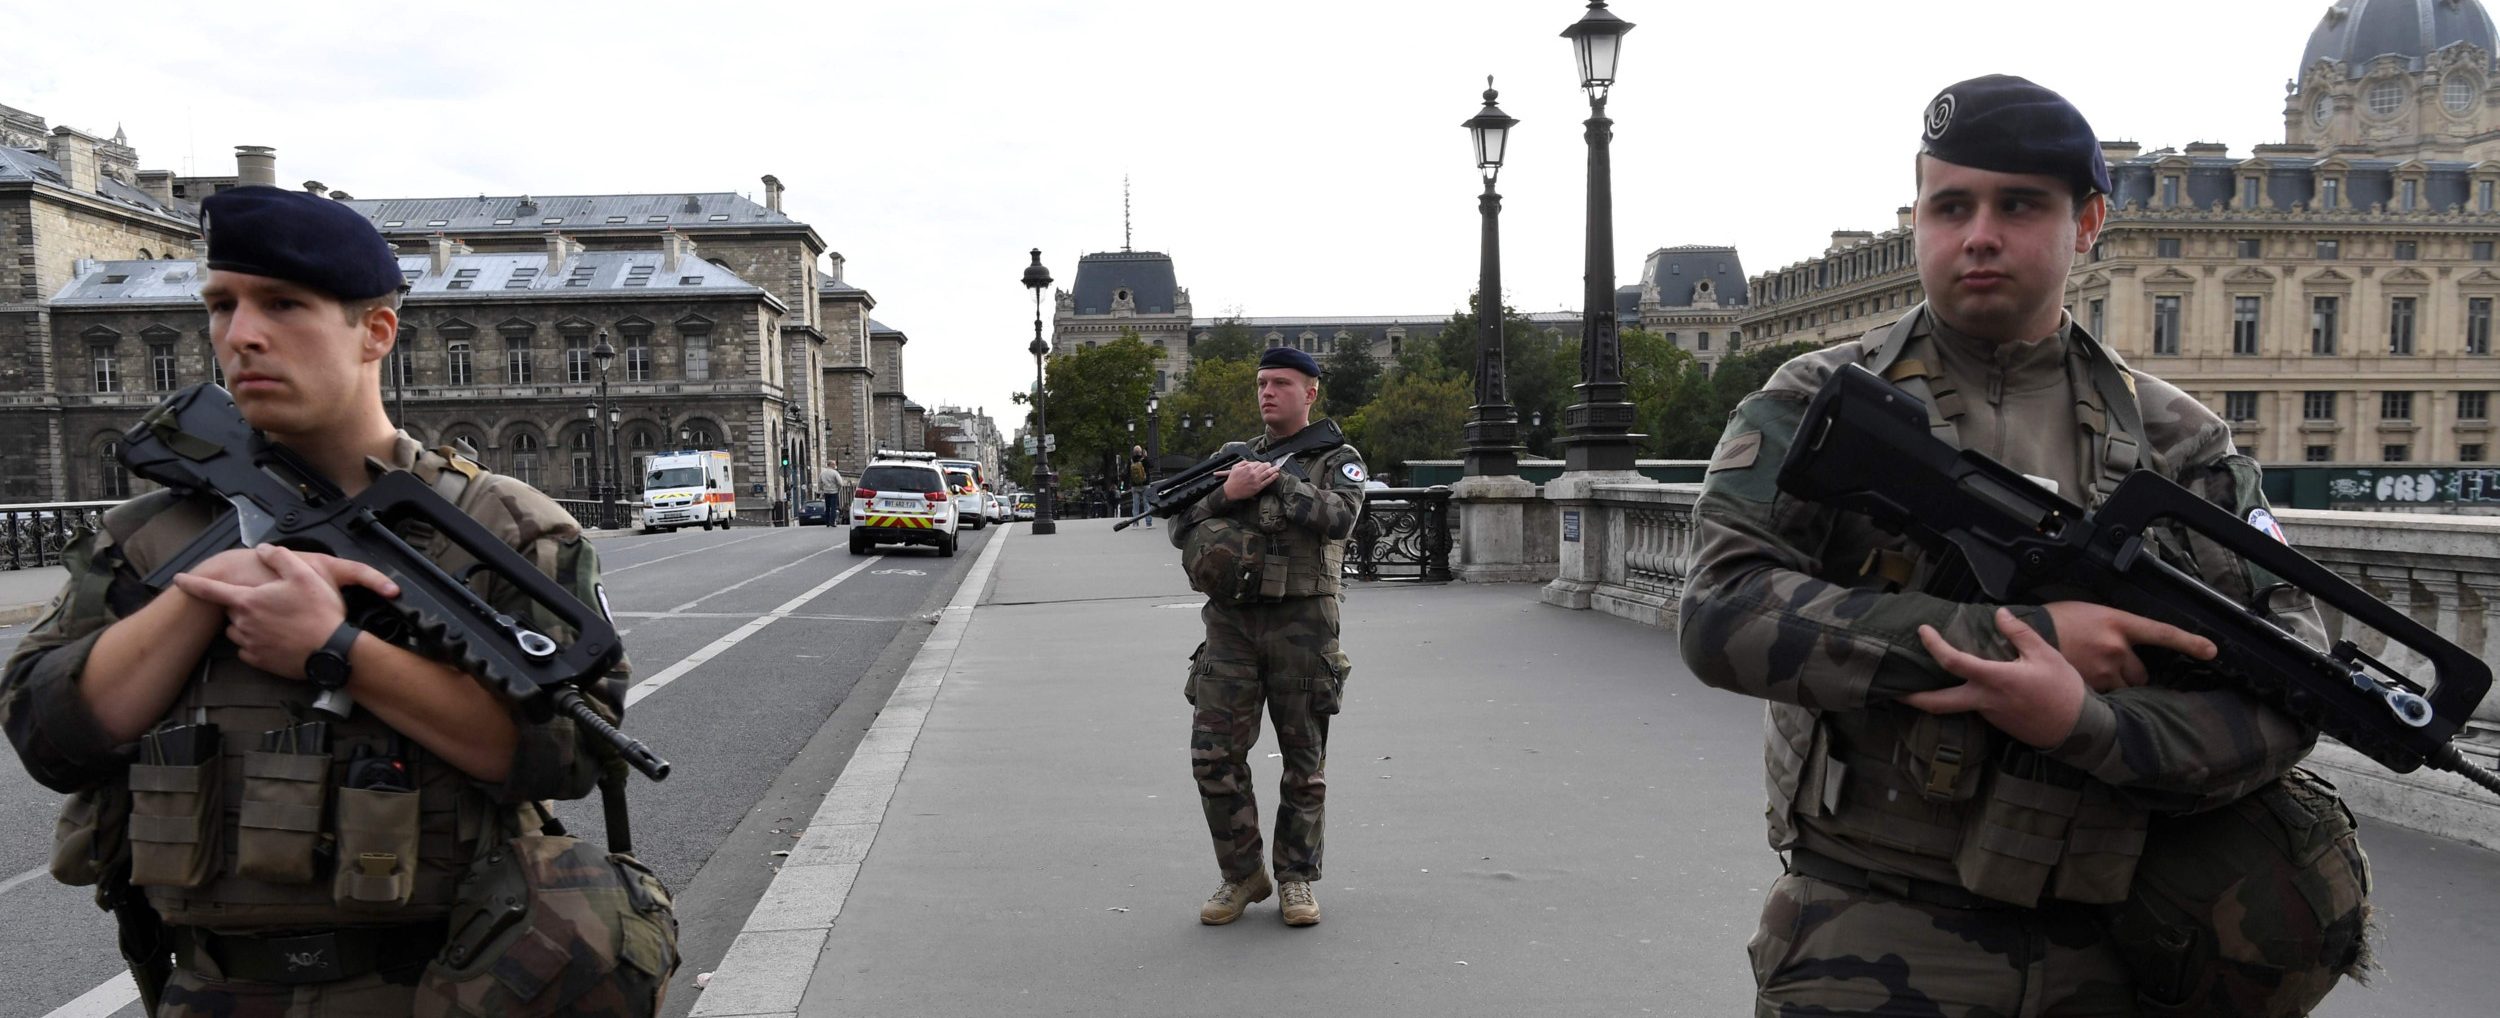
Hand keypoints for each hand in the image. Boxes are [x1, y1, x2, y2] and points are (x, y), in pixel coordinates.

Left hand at [170, 545, 399, 679]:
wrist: (332, 651)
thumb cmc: (319, 612)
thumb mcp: (305, 575)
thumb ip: (280, 557)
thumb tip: (263, 549)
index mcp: (249, 600)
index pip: (210, 589)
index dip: (192, 582)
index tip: (178, 579)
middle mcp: (244, 623)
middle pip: (233, 610)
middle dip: (245, 604)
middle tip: (272, 603)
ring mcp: (250, 644)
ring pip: (239, 631)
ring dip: (248, 625)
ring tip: (275, 622)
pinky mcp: (260, 661)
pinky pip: (249, 650)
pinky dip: (257, 644)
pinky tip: (276, 640)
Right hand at [1219, 461, 1280, 500]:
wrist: (1231, 491)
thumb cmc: (1232, 480)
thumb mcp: (1235, 467)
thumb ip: (1243, 462)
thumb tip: (1251, 462)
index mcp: (1248, 467)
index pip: (1258, 463)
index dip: (1260, 463)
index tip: (1262, 464)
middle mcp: (1253, 473)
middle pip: (1264, 466)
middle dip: (1268, 465)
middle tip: (1270, 464)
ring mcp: (1256, 480)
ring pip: (1268, 473)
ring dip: (1274, 469)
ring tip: (1277, 468)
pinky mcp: (1258, 487)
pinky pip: (1268, 481)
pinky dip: (1273, 477)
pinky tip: (1276, 475)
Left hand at [1904, 608, 2087, 748]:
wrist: (2079, 730)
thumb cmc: (2064, 690)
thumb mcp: (2045, 655)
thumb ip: (2019, 633)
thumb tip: (1998, 614)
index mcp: (1995, 680)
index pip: (1953, 662)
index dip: (1933, 645)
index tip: (1922, 631)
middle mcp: (1984, 701)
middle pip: (1937, 705)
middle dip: (1912, 698)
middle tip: (1892, 690)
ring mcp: (1988, 716)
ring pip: (1955, 707)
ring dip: (1937, 696)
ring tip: (1923, 680)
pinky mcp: (1996, 724)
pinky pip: (1974, 708)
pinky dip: (1963, 698)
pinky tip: (1963, 686)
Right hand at [2041, 601, 2216, 692]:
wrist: (2022, 636)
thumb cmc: (2052, 620)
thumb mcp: (2087, 612)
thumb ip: (2111, 627)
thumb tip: (2122, 640)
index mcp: (2118, 622)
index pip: (2162, 633)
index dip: (2190, 642)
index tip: (2211, 650)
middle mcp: (2116, 647)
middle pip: (2141, 672)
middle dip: (2131, 674)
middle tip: (2111, 669)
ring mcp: (2104, 669)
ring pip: (2124, 687)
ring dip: (2116, 686)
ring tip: (2094, 678)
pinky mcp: (2090, 687)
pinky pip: (2105, 697)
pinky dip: (2098, 695)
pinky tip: (2084, 686)